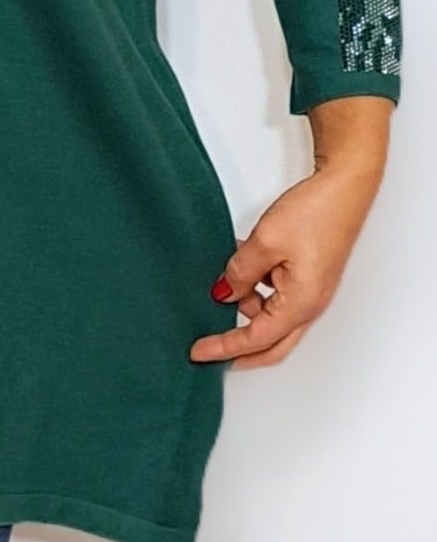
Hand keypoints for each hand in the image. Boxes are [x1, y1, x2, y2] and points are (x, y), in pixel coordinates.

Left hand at [188, 152, 384, 370]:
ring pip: (272, 316)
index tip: (198, 352)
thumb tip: (224, 294)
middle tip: (208, 348)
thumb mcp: (265, 243)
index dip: (224, 347)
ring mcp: (311, 291)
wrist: (343, 189)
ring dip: (246, 308)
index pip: (256, 340)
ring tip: (220, 285)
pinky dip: (255, 289)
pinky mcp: (309, 276)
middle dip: (239, 349)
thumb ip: (240, 273)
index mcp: (300, 304)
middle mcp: (309, 304)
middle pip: (271, 344)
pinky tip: (240, 268)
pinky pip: (277, 294)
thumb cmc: (316, 213)